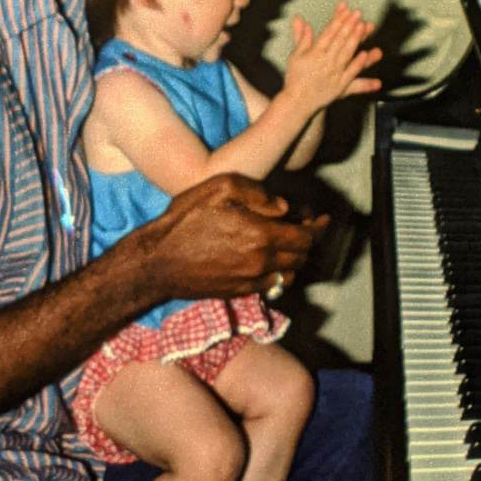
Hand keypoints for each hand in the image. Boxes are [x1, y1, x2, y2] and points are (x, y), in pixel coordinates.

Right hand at [137, 172, 328, 303]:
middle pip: (302, 255)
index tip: (323, 218)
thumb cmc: (184, 220)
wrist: (158, 262)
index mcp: (260, 235)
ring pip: (290, 273)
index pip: (306, 236)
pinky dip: (278, 271)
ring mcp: (252, 281)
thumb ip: (257, 193)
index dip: (319, 227)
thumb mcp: (218, 188)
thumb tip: (283, 207)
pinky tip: (266, 257)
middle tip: (303, 224)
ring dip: (294, 257)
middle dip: (308, 239)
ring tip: (285, 241)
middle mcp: (261, 262)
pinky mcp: (240, 292)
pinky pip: (273, 285)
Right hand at [282, 2, 382, 115]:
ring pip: (347, 53)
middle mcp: (325, 62)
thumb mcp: (295, 56)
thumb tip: (302, 21)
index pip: (328, 33)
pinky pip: (350, 73)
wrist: (297, 102)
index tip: (346, 10)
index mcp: (314, 53)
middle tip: (358, 13)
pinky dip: (358, 63)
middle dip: (349, 25)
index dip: (338, 20)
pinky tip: (364, 54)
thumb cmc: (295, 78)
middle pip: (339, 40)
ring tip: (364, 27)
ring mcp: (334, 73)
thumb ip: (302, 38)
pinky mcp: (340, 86)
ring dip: (356, 39)